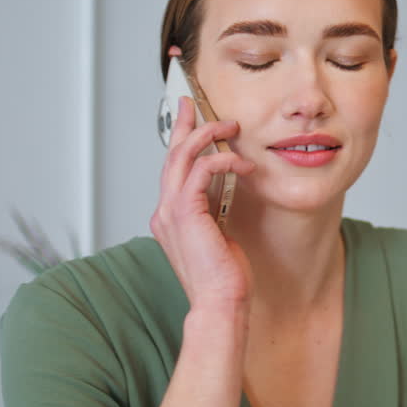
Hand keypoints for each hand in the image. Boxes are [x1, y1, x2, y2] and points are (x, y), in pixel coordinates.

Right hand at [150, 48, 255, 310]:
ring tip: (230, 127)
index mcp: (171, 216)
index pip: (173, 169)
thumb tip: (226, 189)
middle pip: (171, 154)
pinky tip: (242, 163)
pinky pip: (200, 170)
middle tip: (197, 103)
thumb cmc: (223, 277)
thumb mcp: (219, 235)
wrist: (219, 303)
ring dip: (206, 135)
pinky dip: (222, 160)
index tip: (189, 118)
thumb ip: (214, 211)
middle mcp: (165, 211)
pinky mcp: (186, 213)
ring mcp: (172, 212)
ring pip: (181, 156)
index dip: (180, 140)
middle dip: (184, 124)